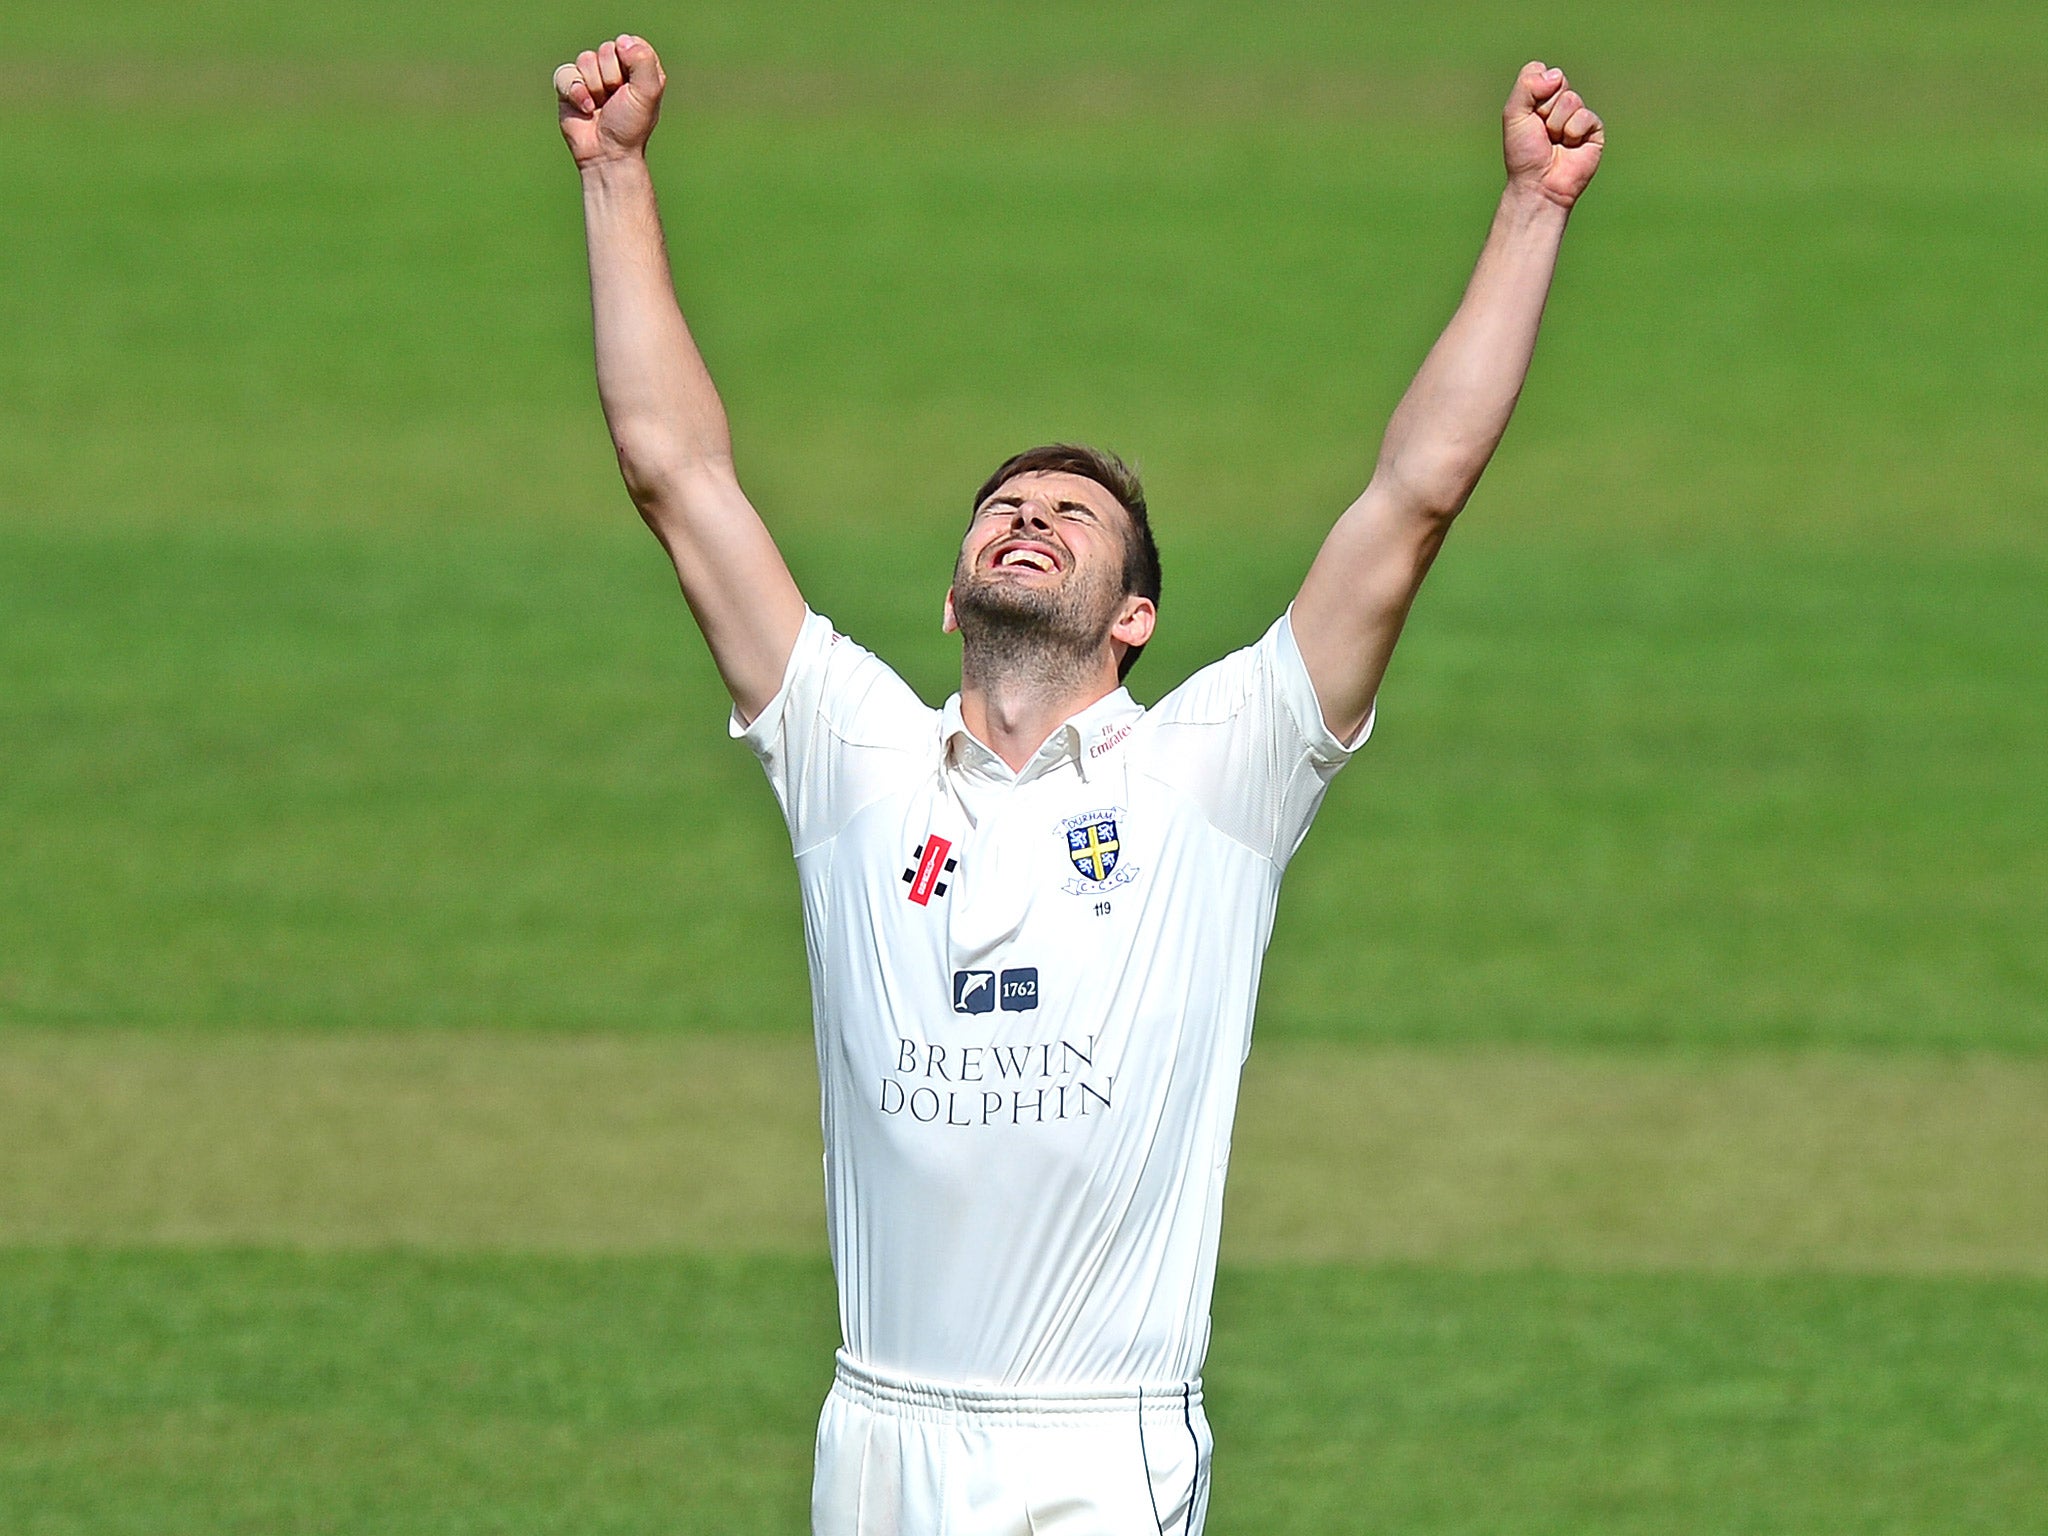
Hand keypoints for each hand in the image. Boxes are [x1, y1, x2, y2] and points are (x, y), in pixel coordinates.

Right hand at [554, 34, 666, 168]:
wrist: (606, 153)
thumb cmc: (630, 126)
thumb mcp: (647, 93)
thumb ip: (643, 61)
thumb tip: (622, 40)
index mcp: (638, 67)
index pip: (629, 43)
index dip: (628, 63)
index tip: (633, 87)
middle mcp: (615, 68)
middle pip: (606, 50)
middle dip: (611, 78)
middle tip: (616, 101)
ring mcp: (592, 76)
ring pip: (586, 59)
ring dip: (594, 87)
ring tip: (600, 106)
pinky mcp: (570, 86)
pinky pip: (566, 72)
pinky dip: (575, 92)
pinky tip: (585, 108)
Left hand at [1503, 61, 1602, 209]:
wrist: (1539, 183)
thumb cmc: (1524, 153)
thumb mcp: (1514, 115)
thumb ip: (1527, 86)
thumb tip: (1556, 74)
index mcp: (1540, 98)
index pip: (1542, 72)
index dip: (1534, 92)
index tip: (1528, 116)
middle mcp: (1560, 104)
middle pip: (1559, 82)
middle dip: (1545, 109)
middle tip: (1542, 132)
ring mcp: (1578, 115)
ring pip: (1571, 99)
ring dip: (1557, 125)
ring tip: (1555, 142)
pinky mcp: (1594, 129)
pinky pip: (1585, 116)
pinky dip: (1573, 133)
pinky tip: (1570, 147)